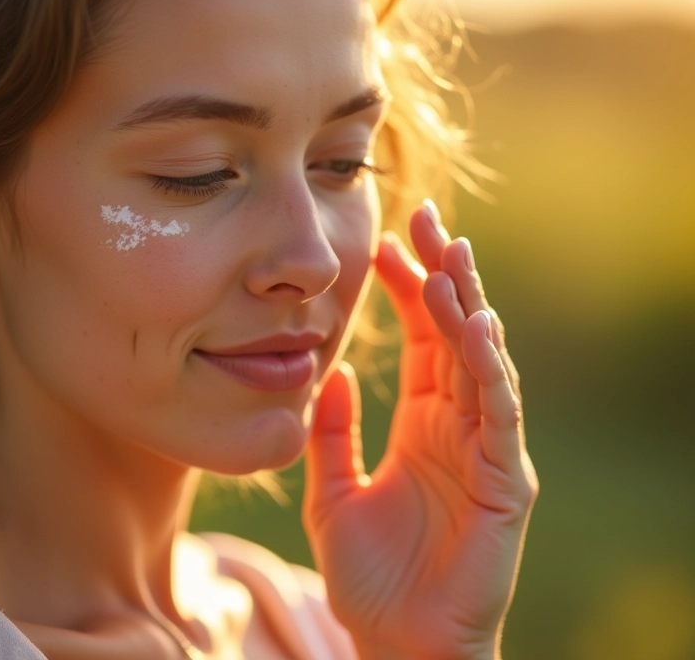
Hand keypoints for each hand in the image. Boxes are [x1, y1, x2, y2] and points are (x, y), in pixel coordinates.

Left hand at [303, 202, 537, 659]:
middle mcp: (460, 424)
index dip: (408, 289)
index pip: (423, 339)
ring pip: (483, 363)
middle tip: (427, 219)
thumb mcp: (330, 492)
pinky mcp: (507, 482)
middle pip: (456, 335)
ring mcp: (487, 449)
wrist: (396, 646)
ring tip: (450, 256)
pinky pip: (499, 414)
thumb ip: (329, 433)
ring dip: (468, 307)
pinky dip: (489, 368)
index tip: (387, 242)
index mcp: (426, 421)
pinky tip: (475, 325)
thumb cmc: (371, 576)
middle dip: (444, 276)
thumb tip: (329, 371)